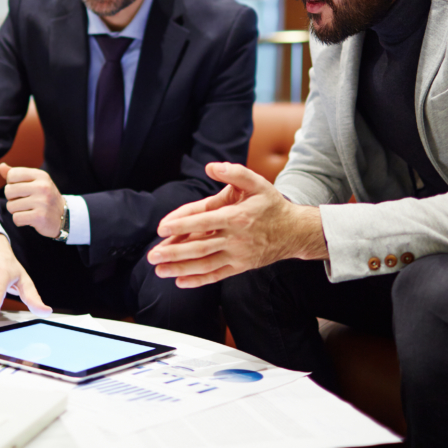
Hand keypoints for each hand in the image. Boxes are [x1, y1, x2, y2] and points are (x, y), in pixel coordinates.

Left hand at [0, 162, 64, 238]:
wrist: (63, 216)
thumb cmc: (44, 197)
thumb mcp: (34, 182)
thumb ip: (17, 174)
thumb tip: (1, 166)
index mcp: (40, 175)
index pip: (12, 175)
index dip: (12, 184)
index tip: (22, 190)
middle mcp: (42, 186)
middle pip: (8, 191)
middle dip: (12, 199)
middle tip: (24, 202)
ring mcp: (42, 202)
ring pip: (11, 206)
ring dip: (16, 211)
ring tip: (28, 210)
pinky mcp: (40, 217)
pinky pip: (16, 218)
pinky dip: (20, 221)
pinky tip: (29, 219)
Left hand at [147, 162, 327, 287]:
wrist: (294, 231)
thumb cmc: (272, 205)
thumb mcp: (257, 183)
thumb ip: (234, 172)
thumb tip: (211, 167)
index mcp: (237, 216)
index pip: (203, 221)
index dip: (182, 225)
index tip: (162, 228)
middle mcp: (236, 238)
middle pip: (200, 247)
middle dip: (174, 252)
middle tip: (152, 255)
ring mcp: (237, 255)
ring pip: (205, 264)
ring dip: (180, 268)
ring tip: (159, 270)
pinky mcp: (240, 267)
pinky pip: (216, 275)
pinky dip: (198, 280)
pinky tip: (180, 281)